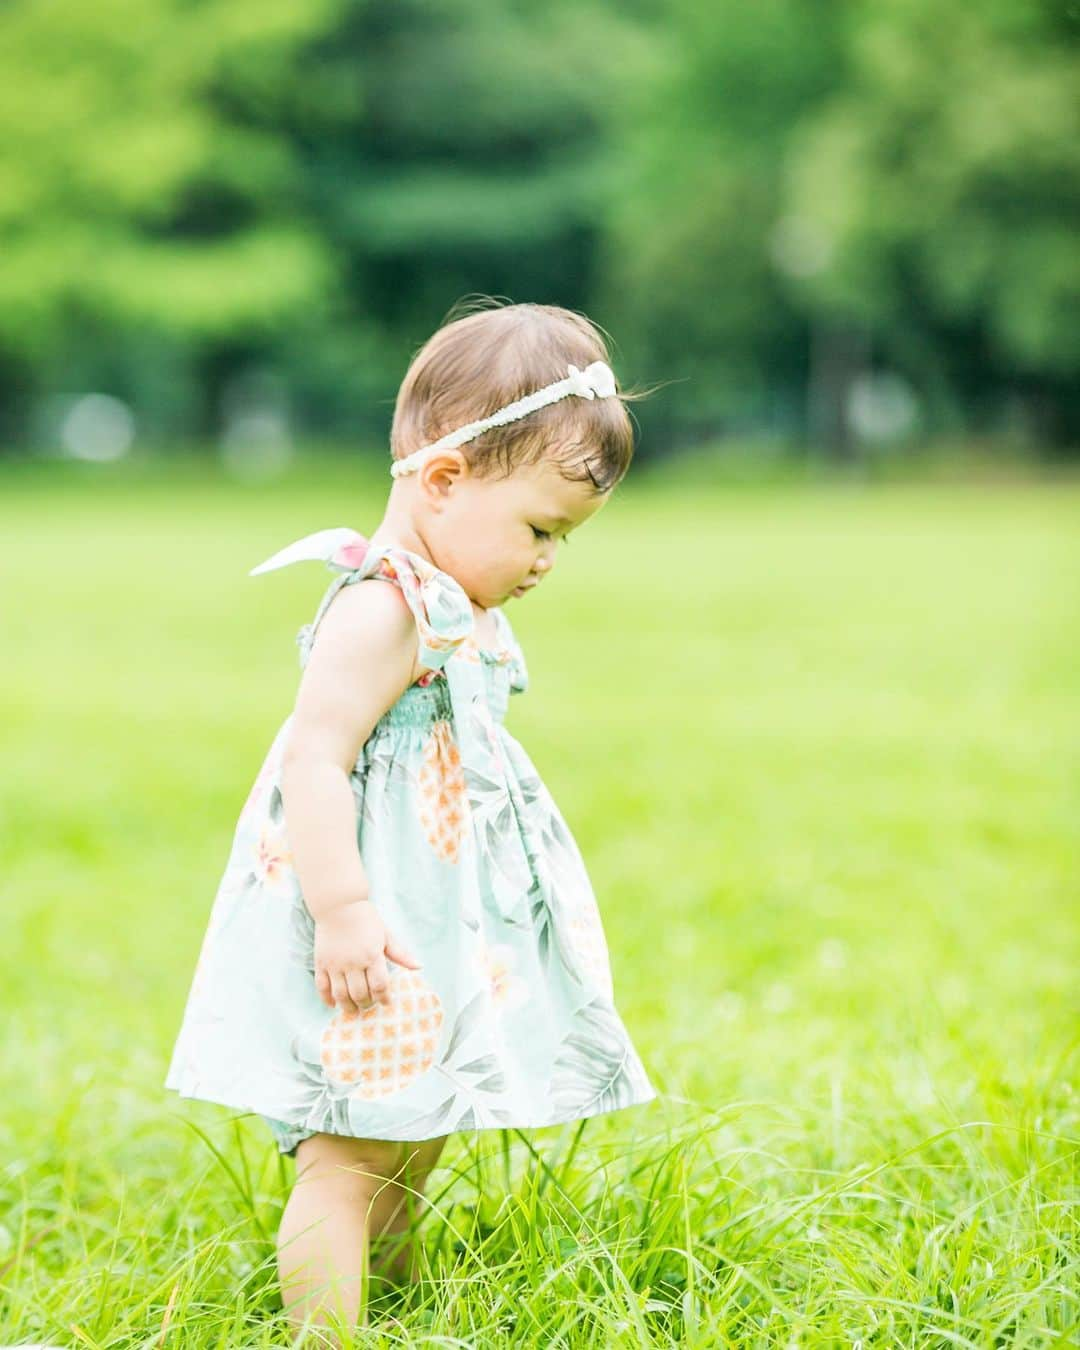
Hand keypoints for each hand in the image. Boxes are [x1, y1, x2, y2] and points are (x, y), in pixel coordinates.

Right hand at [312, 900, 422, 1016]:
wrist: (339, 904)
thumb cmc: (365, 919)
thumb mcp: (386, 935)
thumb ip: (400, 954)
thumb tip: (419, 967)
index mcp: (372, 955)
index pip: (380, 986)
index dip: (384, 998)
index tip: (386, 1002)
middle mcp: (353, 962)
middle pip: (360, 994)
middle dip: (367, 1004)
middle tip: (369, 1005)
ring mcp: (335, 964)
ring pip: (341, 995)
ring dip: (348, 1006)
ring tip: (354, 1009)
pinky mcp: (321, 963)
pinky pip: (322, 987)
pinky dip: (327, 999)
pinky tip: (334, 1004)